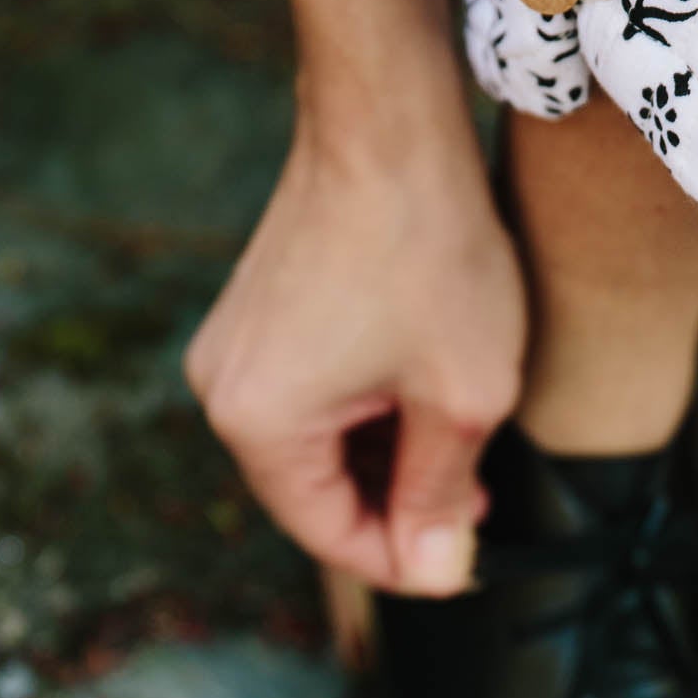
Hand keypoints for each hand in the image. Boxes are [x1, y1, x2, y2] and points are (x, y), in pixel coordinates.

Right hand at [185, 78, 525, 595]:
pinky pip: (308, 395)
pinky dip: (363, 408)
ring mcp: (232, 347)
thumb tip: (432, 574)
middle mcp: (222, 390)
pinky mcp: (253, 313)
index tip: (466, 559)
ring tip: (460, 443)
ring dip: (386, 455)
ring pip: (316, 444)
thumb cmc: (430, 252)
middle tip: (475, 499)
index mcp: (260, 424)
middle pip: (316, 492)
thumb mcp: (461, 394)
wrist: (390, 122)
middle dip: (398, 504)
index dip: (406, 560)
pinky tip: (420, 393)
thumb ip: (440, 495)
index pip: (332, 535)